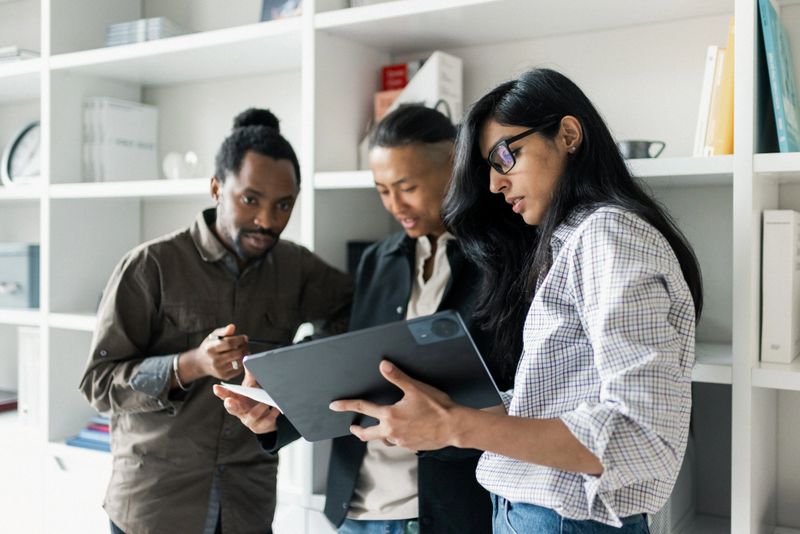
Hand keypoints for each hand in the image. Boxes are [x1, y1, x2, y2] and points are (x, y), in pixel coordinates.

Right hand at [181, 324, 248, 381]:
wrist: (200, 362)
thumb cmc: (210, 346)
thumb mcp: (213, 336)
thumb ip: (223, 331)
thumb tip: (232, 327)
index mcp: (211, 349)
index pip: (230, 343)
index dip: (240, 340)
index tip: (244, 337)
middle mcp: (214, 361)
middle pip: (237, 353)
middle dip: (244, 347)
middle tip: (245, 344)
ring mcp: (219, 370)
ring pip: (239, 361)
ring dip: (245, 354)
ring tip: (243, 350)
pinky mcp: (224, 376)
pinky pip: (239, 369)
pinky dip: (242, 363)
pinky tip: (238, 358)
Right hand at [213, 370, 280, 433]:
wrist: (266, 418)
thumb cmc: (254, 399)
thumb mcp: (252, 387)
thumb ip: (250, 375)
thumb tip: (247, 359)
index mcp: (236, 400)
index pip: (226, 396)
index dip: (220, 392)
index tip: (216, 387)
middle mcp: (240, 411)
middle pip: (232, 409)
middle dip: (231, 405)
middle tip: (230, 401)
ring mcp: (249, 420)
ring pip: (252, 415)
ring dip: (259, 407)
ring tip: (266, 402)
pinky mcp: (260, 426)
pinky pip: (266, 421)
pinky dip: (272, 414)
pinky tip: (276, 409)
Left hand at [329, 360, 460, 450]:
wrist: (454, 427)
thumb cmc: (436, 407)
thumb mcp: (415, 388)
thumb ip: (397, 377)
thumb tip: (383, 365)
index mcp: (390, 416)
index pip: (362, 408)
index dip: (346, 405)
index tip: (334, 406)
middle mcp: (392, 432)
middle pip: (367, 434)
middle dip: (358, 430)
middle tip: (353, 427)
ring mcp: (401, 442)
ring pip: (384, 439)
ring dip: (380, 434)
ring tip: (381, 428)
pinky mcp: (411, 447)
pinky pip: (399, 443)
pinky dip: (397, 438)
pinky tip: (403, 432)